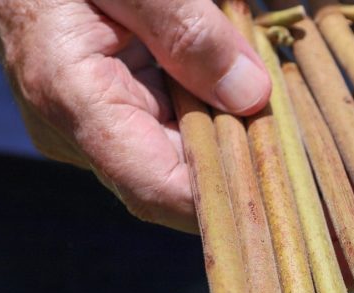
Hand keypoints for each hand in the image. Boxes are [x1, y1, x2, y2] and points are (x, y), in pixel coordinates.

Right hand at [0, 0, 271, 232]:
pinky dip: (203, 111)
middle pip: (176, 179)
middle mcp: (74, 131)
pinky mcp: (100, 115)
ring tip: (252, 89)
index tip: (279, 183)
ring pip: (176, 156)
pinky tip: (225, 79)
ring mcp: (85, 128)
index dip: (223, 201)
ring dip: (223, 130)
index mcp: (71, 98)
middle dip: (235, 157)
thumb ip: (187, 31)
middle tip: (283, 125)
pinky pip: (164, 131)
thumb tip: (251, 97)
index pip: (158, 190)